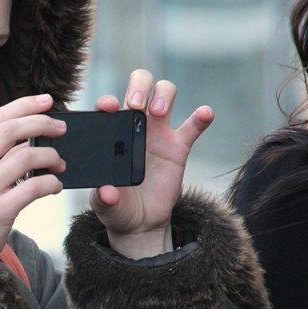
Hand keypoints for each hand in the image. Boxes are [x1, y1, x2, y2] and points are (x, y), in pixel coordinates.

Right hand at [0, 94, 65, 258]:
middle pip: (11, 130)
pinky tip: (54, 186)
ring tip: (59, 163)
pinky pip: (34, 187)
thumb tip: (25, 134)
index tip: (46, 100)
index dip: (25, 105)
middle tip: (61, 128)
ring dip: (51, 156)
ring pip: (26, 156)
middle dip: (42, 123)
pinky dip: (51, 183)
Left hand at [90, 69, 212, 257]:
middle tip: (137, 105)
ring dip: (163, 95)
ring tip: (158, 112)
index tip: (109, 107)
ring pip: (165, 94)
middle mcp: (134, 126)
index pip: (107, 106)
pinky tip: (204, 113)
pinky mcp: (179, 147)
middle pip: (139, 86)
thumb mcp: (104, 206)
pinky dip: (201, 117)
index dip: (107, 101)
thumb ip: (103, 199)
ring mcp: (158, 134)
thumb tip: (107, 192)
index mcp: (110, 134)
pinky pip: (192, 126)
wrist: (141, 222)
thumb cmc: (117, 207)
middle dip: (139, 86)